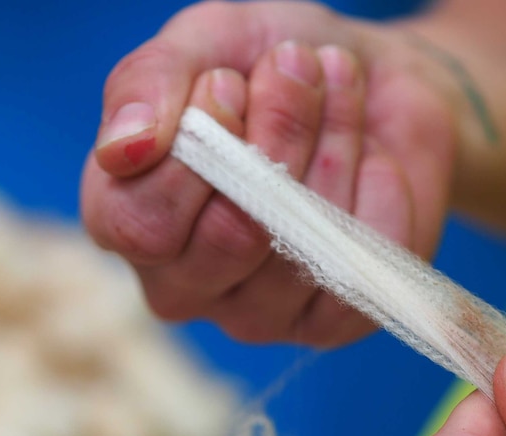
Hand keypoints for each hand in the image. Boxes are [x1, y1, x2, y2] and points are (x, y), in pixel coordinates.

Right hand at [81, 1, 461, 346]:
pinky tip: (375, 158)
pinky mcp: (333, 323)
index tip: (232, 82)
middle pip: (230, 237)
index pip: (141, 224)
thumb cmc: (278, 67)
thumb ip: (149, 84)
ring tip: (341, 91)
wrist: (379, 82)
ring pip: (303, 249)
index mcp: (135, 223)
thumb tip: (124, 149)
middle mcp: (189, 283)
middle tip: (301, 68)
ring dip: (335, 148)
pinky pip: (363, 269)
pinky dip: (381, 191)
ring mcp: (261, 313)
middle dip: (280, 136)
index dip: (197, 149)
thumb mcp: (206, 43)